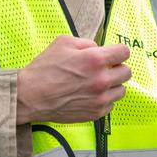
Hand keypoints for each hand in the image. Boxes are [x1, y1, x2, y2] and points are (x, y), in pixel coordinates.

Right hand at [16, 36, 130, 123]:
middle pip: (127, 72)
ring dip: (112, 84)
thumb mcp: (63, 43)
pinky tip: (89, 95)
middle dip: (116, 67)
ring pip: (121, 90)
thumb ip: (86, 43)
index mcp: (95, 60)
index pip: (124, 52)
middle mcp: (102, 80)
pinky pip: (111, 105)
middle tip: (102, 68)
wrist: (30, 96)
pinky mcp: (95, 113)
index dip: (118, 50)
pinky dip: (104, 99)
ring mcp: (100, 99)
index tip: (112, 53)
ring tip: (96, 82)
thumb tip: (98, 48)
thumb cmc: (44, 68)